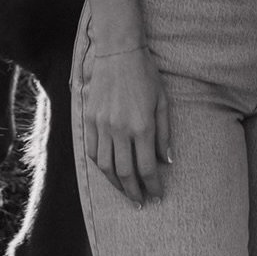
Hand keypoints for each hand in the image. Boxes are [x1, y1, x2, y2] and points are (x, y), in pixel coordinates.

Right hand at [82, 44, 171, 204]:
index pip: (147, 168)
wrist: (118, 53)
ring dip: (116, 184)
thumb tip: (166, 161)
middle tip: (141, 202)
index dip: (153, 186)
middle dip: (134, 192)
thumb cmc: (145, 75)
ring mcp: (102, 126)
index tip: (158, 196)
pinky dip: (101, 167)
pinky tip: (110, 172)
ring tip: (126, 192)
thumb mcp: (162, 101)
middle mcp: (120, 130)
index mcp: (142, 126)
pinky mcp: (89, 121)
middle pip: (125, 173)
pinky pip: (93, 152)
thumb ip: (164, 133)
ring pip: (106, 167)